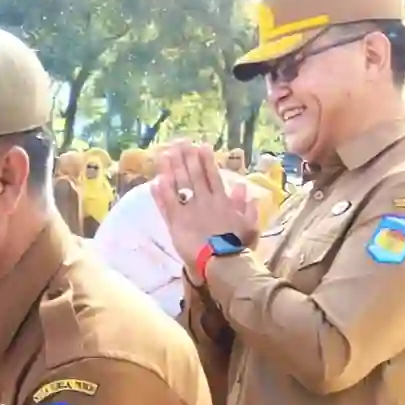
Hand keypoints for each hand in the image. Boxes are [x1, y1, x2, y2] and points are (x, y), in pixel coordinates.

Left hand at [155, 143, 258, 278]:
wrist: (221, 261)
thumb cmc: (237, 246)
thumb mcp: (248, 224)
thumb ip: (246, 205)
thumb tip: (243, 187)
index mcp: (222, 201)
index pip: (213, 176)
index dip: (206, 160)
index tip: (200, 146)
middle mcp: (204, 201)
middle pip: (193, 175)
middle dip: (186, 158)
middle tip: (179, 143)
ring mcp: (189, 210)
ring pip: (180, 185)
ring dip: (172, 169)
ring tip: (165, 154)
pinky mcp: (176, 223)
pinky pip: (168, 204)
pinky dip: (162, 193)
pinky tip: (156, 181)